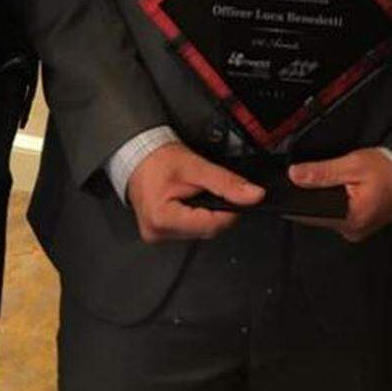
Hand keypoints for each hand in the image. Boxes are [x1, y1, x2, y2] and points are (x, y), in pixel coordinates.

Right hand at [126, 142, 263, 242]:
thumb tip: (254, 195)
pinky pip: (188, 229)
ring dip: (205, 214)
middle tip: (208, 188)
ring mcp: (157, 235)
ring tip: (195, 192)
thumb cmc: (159, 159)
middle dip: (215, 211)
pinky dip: (195, 216)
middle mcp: (158, 232)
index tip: (236, 196)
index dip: (230, 211)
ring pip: (199, 231)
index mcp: (163, 218)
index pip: (212, 225)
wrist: (137, 156)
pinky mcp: (159, 233)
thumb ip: (227, 182)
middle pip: (206, 230)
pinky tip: (189, 201)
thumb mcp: (197, 166)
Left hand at [286, 148, 391, 242]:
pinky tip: (339, 190)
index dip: (295, 198)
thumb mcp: (353, 164)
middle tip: (317, 176)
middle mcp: (351, 230)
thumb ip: (322, 172)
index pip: (308, 214)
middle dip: (310, 197)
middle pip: (317, 215)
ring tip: (331, 181)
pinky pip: (337, 214)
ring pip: (326, 215)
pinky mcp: (359, 224)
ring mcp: (355, 230)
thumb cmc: (389, 171)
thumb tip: (295, 175)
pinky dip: (334, 202)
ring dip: (322, 200)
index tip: (288, 185)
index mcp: (350, 219)